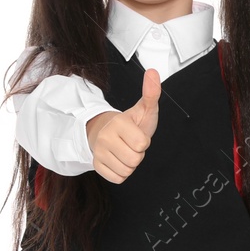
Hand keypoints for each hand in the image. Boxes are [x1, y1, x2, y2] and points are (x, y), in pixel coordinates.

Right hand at [86, 68, 159, 182]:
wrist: (105, 130)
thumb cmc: (129, 122)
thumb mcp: (144, 108)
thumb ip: (151, 93)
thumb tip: (153, 72)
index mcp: (118, 123)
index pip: (142, 144)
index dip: (144, 141)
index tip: (137, 134)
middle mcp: (104, 137)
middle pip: (135, 160)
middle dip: (138, 153)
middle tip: (131, 143)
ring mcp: (98, 152)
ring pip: (127, 170)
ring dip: (130, 163)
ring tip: (125, 150)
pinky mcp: (96, 165)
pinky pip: (118, 178)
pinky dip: (122, 172)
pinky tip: (118, 159)